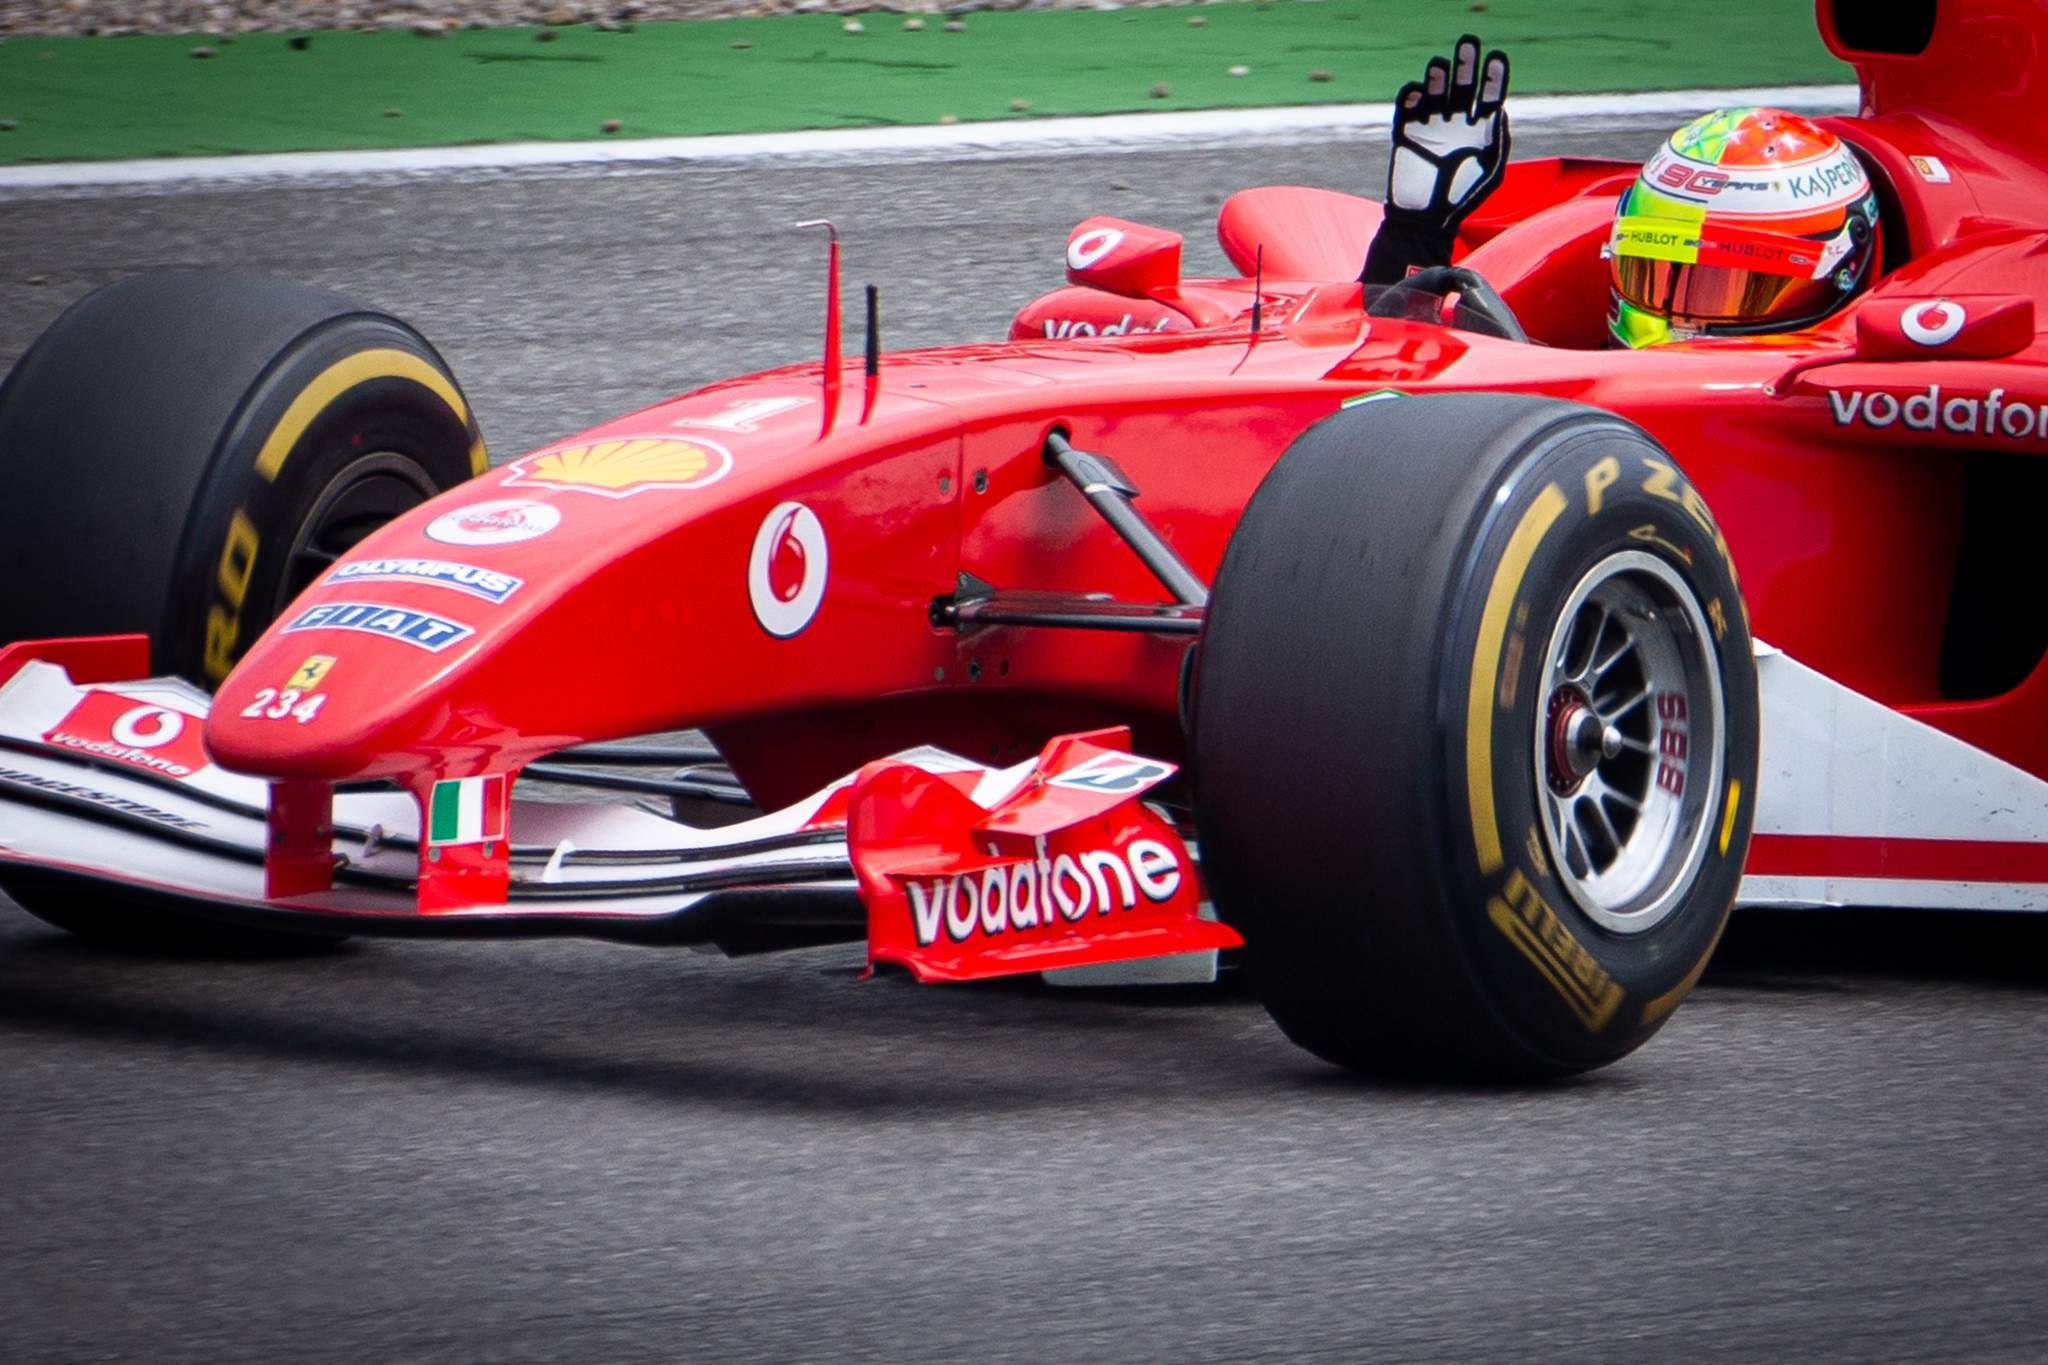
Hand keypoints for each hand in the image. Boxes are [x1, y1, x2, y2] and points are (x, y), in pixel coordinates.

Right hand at [1385, 35, 1510, 231]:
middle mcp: (1456, 122)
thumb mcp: (1490, 171)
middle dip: (1466, 62)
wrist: (1423, 220)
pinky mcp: (1406, 132)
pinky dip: (1411, 95)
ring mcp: (1430, 125)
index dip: (1493, 74)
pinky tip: (1418, 91)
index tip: (1495, 58)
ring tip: (1440, 65)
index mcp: (1480, 129)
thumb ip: (1499, 140)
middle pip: (1462, 83)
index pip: (1490, 94)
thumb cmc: (1461, 198)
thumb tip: (1500, 110)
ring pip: (1434, 89)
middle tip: (1468, 43)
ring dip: (1437, 74)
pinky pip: (1407, 106)